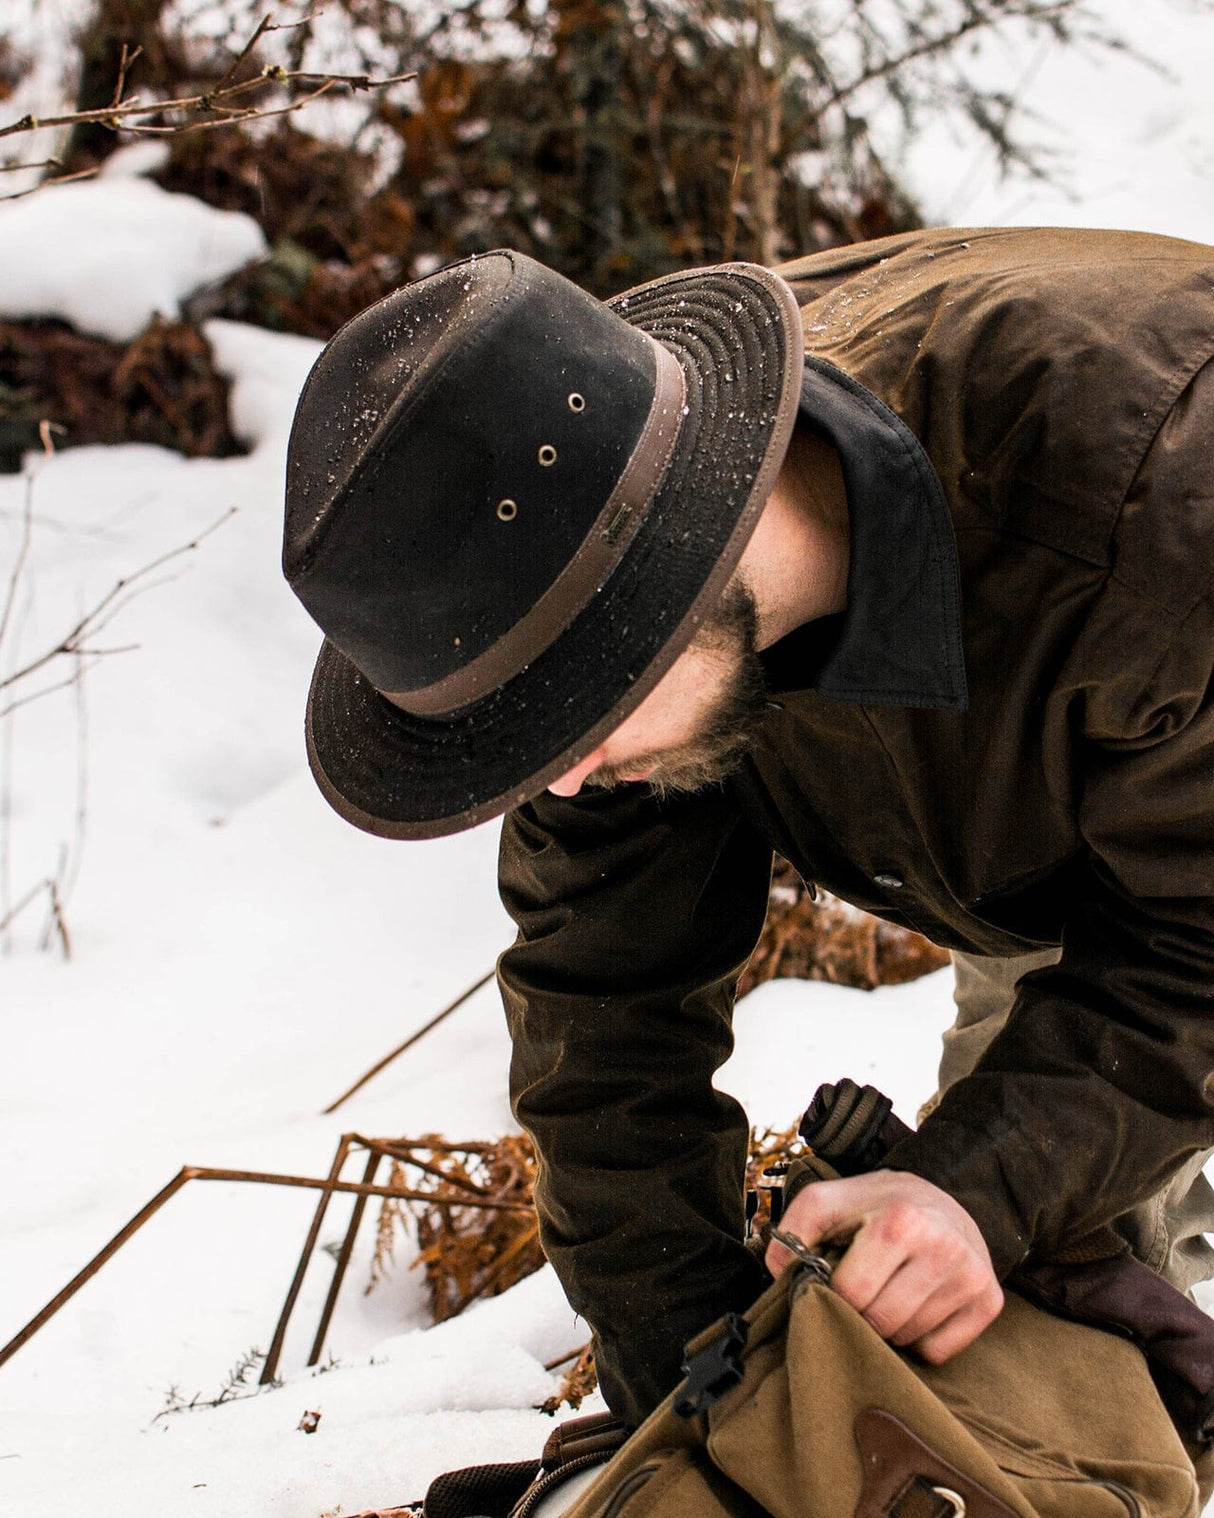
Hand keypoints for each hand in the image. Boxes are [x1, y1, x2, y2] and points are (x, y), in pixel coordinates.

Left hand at [764, 1169, 1002, 1362]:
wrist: (942, 1198)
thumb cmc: (877, 1205)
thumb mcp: (829, 1200)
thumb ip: (794, 1229)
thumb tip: (778, 1272)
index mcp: (901, 1221)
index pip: (851, 1294)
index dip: (835, 1292)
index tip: (837, 1277)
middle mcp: (943, 1248)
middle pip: (881, 1322)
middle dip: (862, 1312)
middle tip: (865, 1286)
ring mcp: (971, 1276)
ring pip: (909, 1338)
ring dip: (890, 1325)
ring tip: (891, 1288)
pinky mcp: (989, 1300)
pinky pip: (939, 1351)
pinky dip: (921, 1338)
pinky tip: (919, 1302)